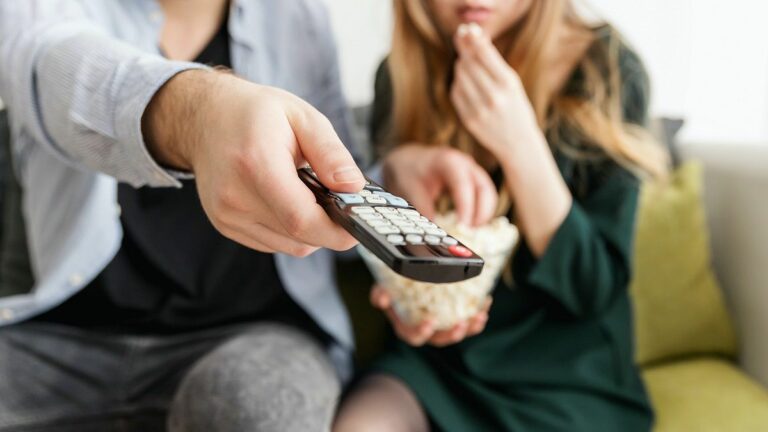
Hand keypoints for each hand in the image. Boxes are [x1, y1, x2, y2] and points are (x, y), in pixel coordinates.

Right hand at [144, 70, 365, 255]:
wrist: (205, 117)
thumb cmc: (255, 113)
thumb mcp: (302, 117)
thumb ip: (330, 153)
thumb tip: (354, 187)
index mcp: (255, 163)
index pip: (300, 219)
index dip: (336, 230)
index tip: (359, 225)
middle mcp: (235, 196)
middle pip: (298, 237)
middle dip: (329, 228)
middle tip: (342, 204)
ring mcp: (226, 215)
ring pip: (289, 245)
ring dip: (310, 230)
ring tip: (310, 195)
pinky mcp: (225, 225)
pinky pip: (273, 242)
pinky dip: (290, 230)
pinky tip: (289, 200)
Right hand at [370, 285, 491, 346]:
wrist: (406, 283)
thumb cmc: (393, 288)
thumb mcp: (382, 288)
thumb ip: (380, 293)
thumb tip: (382, 299)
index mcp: (406, 327)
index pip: (414, 337)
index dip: (422, 332)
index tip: (430, 322)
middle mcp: (426, 331)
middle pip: (440, 340)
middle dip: (452, 335)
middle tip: (461, 325)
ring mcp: (441, 327)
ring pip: (457, 333)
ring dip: (470, 327)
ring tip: (480, 316)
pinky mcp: (454, 318)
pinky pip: (468, 321)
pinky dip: (478, 314)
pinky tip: (486, 302)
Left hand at [383, 144, 496, 226]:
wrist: (409, 160)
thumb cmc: (410, 171)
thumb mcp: (410, 189)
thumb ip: (423, 209)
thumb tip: (434, 232)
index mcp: (449, 161)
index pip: (463, 184)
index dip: (466, 207)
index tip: (463, 226)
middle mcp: (466, 164)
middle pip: (485, 189)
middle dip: (482, 213)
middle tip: (470, 232)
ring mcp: (472, 171)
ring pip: (488, 194)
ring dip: (483, 214)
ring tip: (470, 231)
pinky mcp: (474, 181)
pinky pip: (485, 197)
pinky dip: (481, 211)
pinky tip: (470, 224)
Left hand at [451, 23, 543, 159]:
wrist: (518, 142)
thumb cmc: (516, 107)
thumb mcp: (512, 83)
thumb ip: (493, 62)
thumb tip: (473, 36)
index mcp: (508, 83)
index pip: (484, 53)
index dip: (473, 38)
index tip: (467, 29)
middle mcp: (493, 96)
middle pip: (468, 63)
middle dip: (464, 49)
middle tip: (462, 38)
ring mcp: (479, 109)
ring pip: (460, 76)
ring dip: (461, 65)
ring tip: (467, 62)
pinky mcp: (468, 119)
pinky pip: (456, 92)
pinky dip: (459, 83)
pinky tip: (465, 81)